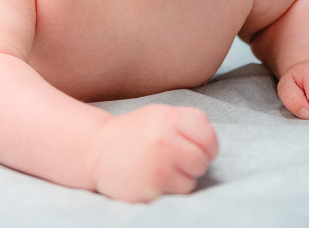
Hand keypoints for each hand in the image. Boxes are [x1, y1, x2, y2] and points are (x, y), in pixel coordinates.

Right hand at [91, 104, 218, 202]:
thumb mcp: (158, 115)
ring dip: (182, 178)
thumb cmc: (133, 134)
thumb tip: (212, 142)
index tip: (198, 149)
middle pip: (203, 159)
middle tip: (177, 161)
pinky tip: (153, 178)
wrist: (96, 150)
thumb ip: (186, 122)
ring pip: (193, 179)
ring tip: (162, 169)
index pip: (208, 134)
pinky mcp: (152, 187)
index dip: (208, 145)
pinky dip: (170, 189)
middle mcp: (164, 139)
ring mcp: (158, 164)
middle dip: (195, 163)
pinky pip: (178, 193)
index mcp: (167, 117)